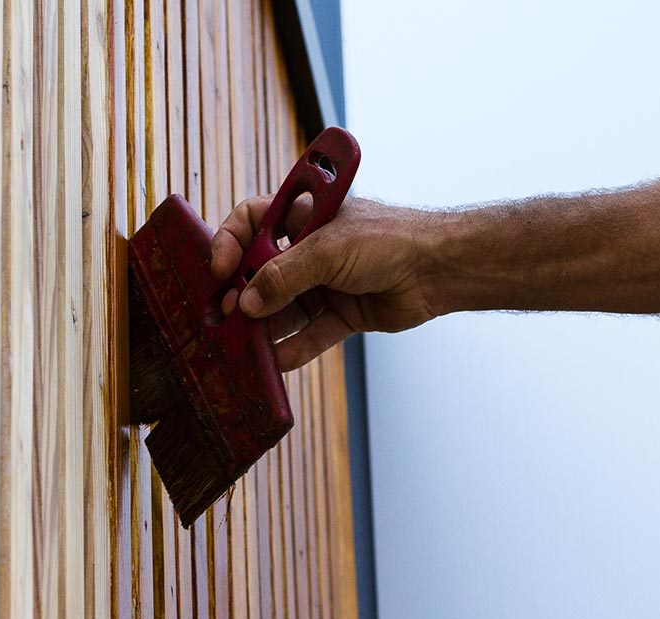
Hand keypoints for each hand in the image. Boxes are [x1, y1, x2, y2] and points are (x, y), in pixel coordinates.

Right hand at [210, 195, 440, 370]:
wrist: (438, 269)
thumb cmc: (390, 239)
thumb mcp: (328, 250)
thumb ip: (284, 276)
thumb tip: (248, 301)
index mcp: (303, 216)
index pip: (252, 221)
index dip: (231, 241)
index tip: (220, 267)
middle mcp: (310, 249)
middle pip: (262, 272)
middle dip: (244, 293)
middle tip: (230, 313)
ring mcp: (325, 283)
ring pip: (284, 308)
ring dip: (265, 326)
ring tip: (246, 345)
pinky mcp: (342, 314)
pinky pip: (310, 334)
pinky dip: (294, 348)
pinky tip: (278, 361)